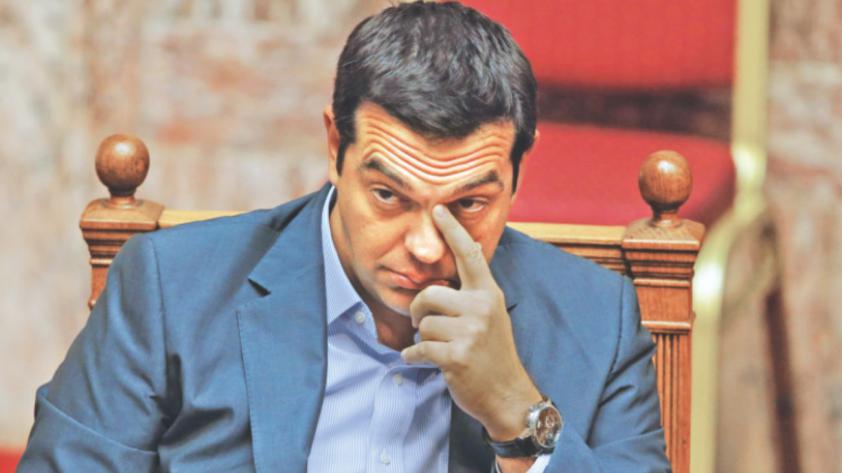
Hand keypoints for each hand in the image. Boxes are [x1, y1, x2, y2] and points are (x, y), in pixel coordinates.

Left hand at [401, 205, 541, 441]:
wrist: (508, 395)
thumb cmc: (493, 354)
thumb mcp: (492, 316)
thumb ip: (474, 292)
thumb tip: (460, 259)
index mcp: (488, 294)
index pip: (470, 255)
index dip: (452, 231)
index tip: (438, 209)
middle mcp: (481, 308)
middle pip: (429, 294)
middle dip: (420, 310)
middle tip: (426, 324)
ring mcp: (470, 332)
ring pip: (423, 323)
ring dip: (422, 338)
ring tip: (438, 347)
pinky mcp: (456, 356)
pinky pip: (417, 348)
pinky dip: (413, 356)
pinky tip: (424, 361)